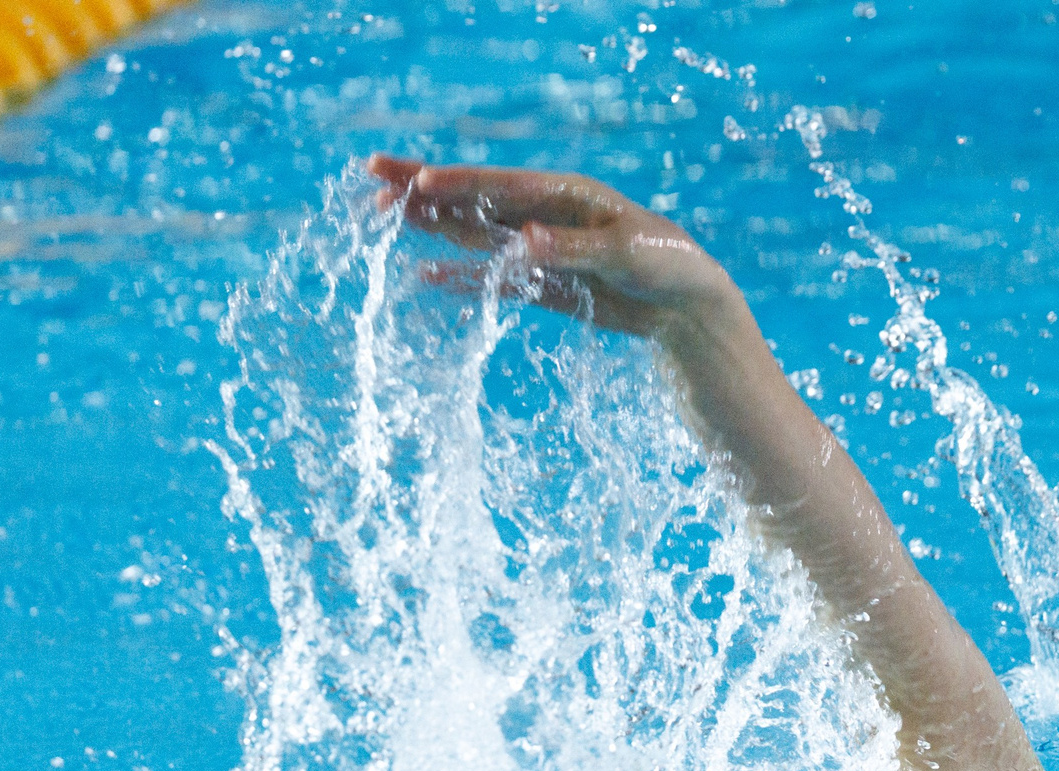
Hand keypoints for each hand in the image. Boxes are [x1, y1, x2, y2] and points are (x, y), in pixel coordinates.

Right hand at [367, 154, 740, 339]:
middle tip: (370, 179)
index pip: (499, 186)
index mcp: (565, 194)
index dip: (458, 184)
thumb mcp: (625, 253)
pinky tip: (426, 276)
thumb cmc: (666, 263)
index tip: (418, 183)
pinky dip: (464, 279)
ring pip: (475, 235)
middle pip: (474, 201)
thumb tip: (524, 241)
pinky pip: (496, 280)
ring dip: (433, 226)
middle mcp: (545, 216)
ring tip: (385, 215)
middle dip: (424, 191)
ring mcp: (541, 249)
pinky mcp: (545, 284)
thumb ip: (574, 248)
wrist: (688, 304)